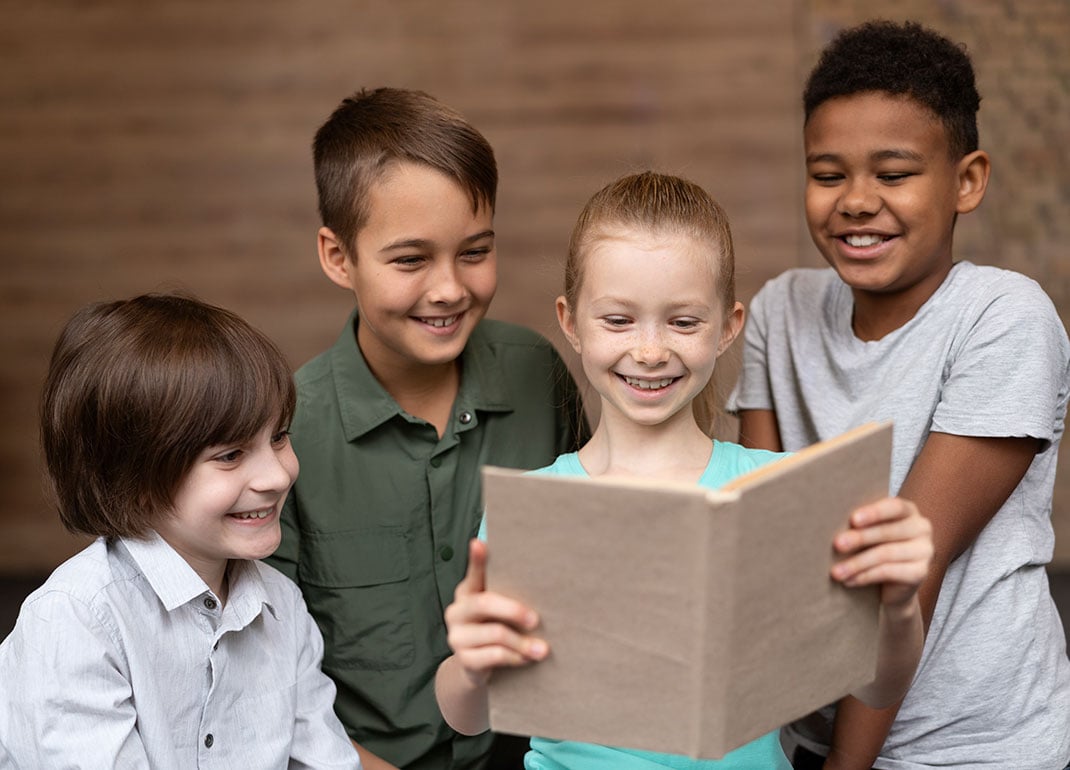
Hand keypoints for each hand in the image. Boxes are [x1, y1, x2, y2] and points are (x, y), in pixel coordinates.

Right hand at [444, 539, 548, 686]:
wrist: (476, 667)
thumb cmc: (493, 628)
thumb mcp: (496, 608)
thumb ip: (506, 589)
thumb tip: (516, 560)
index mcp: (466, 593)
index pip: (472, 574)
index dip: (475, 560)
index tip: (479, 543)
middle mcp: (456, 612)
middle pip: (485, 604)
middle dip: (514, 611)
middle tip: (536, 620)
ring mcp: (457, 637)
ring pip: (495, 634)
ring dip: (523, 643)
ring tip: (543, 649)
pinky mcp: (464, 659)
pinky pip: (494, 656)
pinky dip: (515, 657)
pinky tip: (527, 659)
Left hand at [830, 497, 932, 611]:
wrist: (892, 587)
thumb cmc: (873, 549)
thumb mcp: (869, 533)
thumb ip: (860, 524)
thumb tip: (829, 520)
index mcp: (909, 511)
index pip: (894, 507)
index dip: (874, 512)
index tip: (853, 519)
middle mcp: (921, 528)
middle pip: (888, 531)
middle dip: (859, 538)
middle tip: (837, 544)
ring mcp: (925, 551)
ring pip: (886, 554)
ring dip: (857, 563)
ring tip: (836, 571)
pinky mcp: (921, 573)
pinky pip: (889, 573)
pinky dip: (865, 576)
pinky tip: (849, 581)